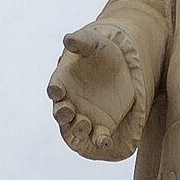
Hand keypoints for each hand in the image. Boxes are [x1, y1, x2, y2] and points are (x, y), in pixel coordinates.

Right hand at [48, 25, 137, 154]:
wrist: (124, 67)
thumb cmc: (104, 53)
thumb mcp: (96, 44)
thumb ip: (82, 42)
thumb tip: (68, 39)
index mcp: (64, 82)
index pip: (55, 88)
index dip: (55, 90)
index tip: (57, 90)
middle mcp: (70, 102)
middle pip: (61, 113)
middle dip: (62, 113)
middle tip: (68, 110)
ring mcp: (85, 116)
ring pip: (76, 128)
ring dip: (78, 128)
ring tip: (84, 123)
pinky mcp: (102, 127)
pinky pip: (97, 137)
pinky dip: (99, 141)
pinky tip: (105, 140)